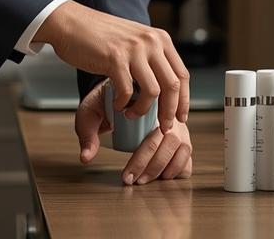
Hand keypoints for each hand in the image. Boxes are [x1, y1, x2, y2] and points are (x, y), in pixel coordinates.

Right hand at [36, 0, 190, 132]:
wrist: (71, 22)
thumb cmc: (100, 36)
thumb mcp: (135, 41)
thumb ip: (151, 57)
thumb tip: (166, 86)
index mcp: (160, 39)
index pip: (182, 74)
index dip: (183, 100)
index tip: (179, 117)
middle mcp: (151, 42)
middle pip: (173, 85)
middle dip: (170, 112)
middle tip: (163, 127)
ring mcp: (134, 49)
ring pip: (153, 91)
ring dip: (144, 110)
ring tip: (131, 114)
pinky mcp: (115, 58)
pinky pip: (128, 91)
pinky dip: (123, 104)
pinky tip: (117, 105)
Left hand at [73, 82, 194, 182]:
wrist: (115, 93)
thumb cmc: (104, 102)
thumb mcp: (90, 113)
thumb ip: (87, 134)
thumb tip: (86, 157)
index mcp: (147, 100)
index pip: (153, 130)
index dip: (142, 157)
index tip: (127, 174)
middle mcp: (167, 109)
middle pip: (168, 141)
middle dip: (151, 167)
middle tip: (132, 180)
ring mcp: (176, 121)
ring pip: (182, 148)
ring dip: (165, 169)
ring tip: (145, 180)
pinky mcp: (180, 133)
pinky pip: (187, 154)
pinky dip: (179, 168)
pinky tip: (162, 176)